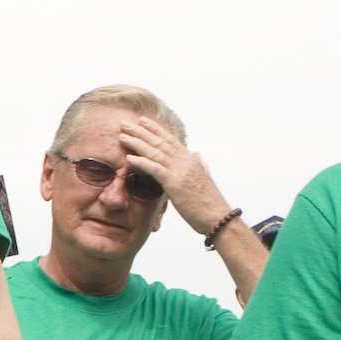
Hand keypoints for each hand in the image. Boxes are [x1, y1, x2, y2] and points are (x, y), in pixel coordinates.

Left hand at [115, 116, 232, 237]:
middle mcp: (186, 161)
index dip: (155, 129)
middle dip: (141, 131)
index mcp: (191, 160)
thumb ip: (199, 164)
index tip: (142, 121)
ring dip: (137, 143)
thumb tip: (197, 154)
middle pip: (160, 141)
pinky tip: (129, 158)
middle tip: (125, 123)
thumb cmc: (209, 203)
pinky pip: (155, 169)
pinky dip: (141, 162)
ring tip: (122, 137)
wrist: (217, 217)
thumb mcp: (205, 178)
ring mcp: (180, 171)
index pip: (170, 140)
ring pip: (155, 152)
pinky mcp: (175, 183)